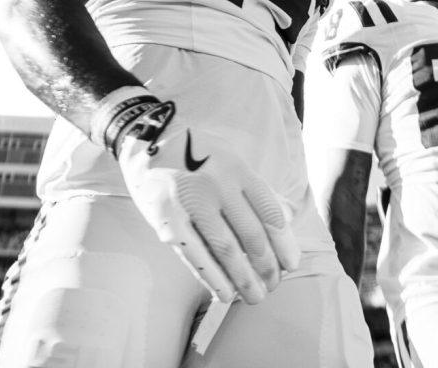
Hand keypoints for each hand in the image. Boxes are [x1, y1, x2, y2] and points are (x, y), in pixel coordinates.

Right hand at [116, 119, 300, 303]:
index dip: (284, 244)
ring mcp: (192, 204)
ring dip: (244, 279)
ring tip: (255, 297)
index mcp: (237, 169)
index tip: (291, 264)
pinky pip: (195, 256)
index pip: (270, 213)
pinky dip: (213, 278)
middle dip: (267, 267)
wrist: (146, 141)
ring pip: (226, 250)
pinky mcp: (169, 221)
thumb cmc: (197, 154)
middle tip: (274, 285)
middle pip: (251, 236)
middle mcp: (218, 185)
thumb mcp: (231, 158)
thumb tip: (283, 221)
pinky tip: (225, 294)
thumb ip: (254, 188)